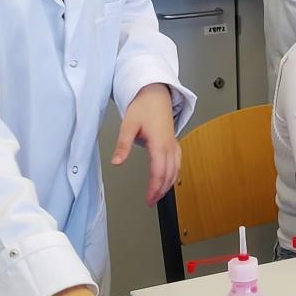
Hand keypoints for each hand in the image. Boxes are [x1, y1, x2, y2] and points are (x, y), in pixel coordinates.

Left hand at [113, 83, 181, 204]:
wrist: (155, 94)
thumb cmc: (143, 108)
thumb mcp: (128, 125)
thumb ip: (123, 145)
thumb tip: (117, 162)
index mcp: (159, 143)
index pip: (159, 171)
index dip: (155, 188)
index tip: (149, 199)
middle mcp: (169, 145)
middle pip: (170, 174)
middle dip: (161, 190)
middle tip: (151, 201)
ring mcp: (174, 144)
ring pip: (176, 169)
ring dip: (169, 184)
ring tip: (159, 195)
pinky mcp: (174, 143)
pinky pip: (178, 162)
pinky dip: (174, 174)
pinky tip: (169, 179)